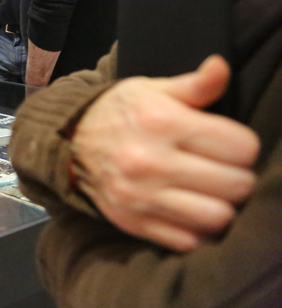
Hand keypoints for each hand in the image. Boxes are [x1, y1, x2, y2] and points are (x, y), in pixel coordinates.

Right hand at [72, 55, 258, 251]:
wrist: (65, 142)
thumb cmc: (117, 113)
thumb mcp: (151, 90)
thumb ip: (194, 85)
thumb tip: (221, 66)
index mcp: (161, 122)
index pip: (242, 147)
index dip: (241, 146)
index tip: (228, 145)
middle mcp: (150, 160)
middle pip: (236, 185)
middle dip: (237, 176)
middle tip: (223, 170)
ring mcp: (141, 196)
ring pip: (218, 217)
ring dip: (221, 206)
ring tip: (209, 193)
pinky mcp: (133, 222)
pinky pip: (189, 241)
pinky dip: (196, 230)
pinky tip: (188, 210)